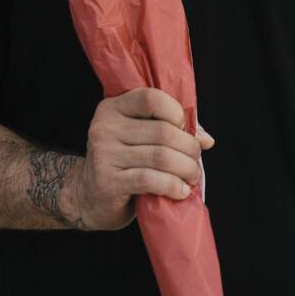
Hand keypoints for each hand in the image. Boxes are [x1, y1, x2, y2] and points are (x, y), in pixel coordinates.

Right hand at [68, 87, 213, 230]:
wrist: (87, 197)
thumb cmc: (122, 164)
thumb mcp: (139, 140)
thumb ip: (170, 131)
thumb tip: (207, 140)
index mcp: (113, 108)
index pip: (151, 98)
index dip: (176, 112)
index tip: (184, 130)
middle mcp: (105, 127)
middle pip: (163, 132)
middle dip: (189, 148)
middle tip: (195, 161)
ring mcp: (104, 154)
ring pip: (161, 157)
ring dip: (186, 169)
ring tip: (191, 177)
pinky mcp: (108, 182)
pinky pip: (151, 180)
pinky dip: (173, 186)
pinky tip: (181, 191)